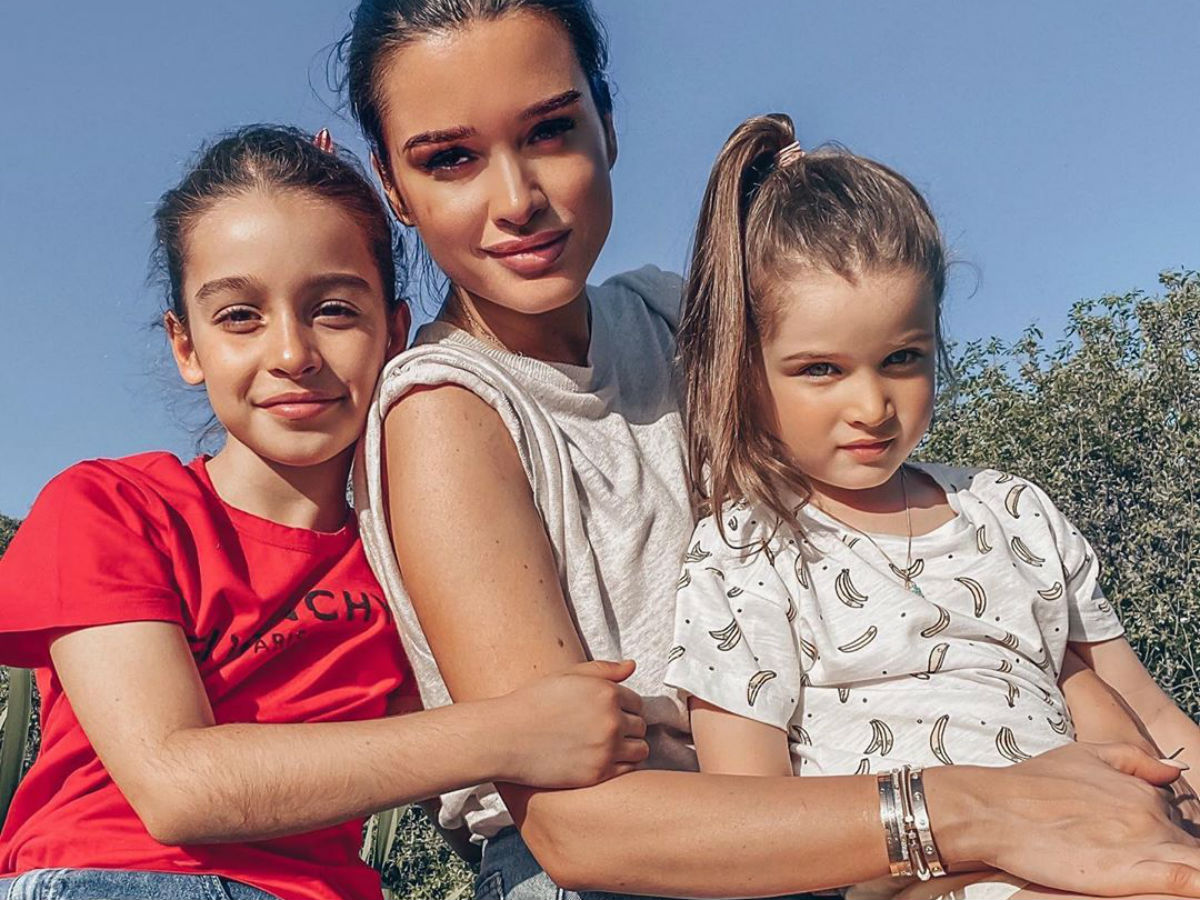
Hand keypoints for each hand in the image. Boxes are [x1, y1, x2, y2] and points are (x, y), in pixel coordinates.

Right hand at [496, 659, 648, 788]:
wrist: (506, 737)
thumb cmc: (534, 702)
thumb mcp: (568, 675)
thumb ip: (604, 669)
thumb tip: (632, 666)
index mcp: (607, 693)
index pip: (636, 702)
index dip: (623, 707)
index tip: (606, 712)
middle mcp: (612, 721)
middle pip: (641, 726)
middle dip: (627, 726)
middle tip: (604, 729)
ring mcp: (606, 749)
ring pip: (640, 749)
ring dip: (629, 747)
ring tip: (606, 745)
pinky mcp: (598, 774)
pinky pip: (628, 770)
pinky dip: (620, 765)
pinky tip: (601, 759)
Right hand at [928, 742, 1199, 896]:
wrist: (997, 810)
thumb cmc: (1032, 783)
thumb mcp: (1085, 754)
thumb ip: (1136, 760)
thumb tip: (1177, 769)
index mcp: (1141, 789)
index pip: (1171, 816)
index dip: (1158, 830)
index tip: (1134, 837)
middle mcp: (1150, 813)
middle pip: (1183, 841)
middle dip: (1170, 850)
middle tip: (1125, 850)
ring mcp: (1145, 843)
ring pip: (1193, 860)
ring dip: (1190, 863)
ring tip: (1175, 870)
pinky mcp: (1133, 873)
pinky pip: (1186, 881)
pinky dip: (1193, 882)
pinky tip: (1191, 884)